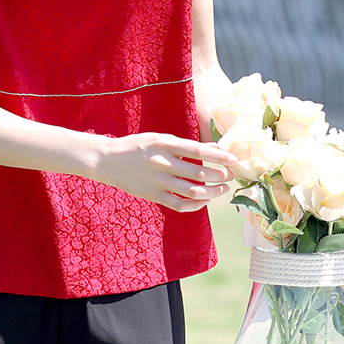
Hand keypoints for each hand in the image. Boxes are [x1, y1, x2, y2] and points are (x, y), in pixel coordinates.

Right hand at [95, 132, 234, 212]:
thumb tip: (215, 148)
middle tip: (230, 175)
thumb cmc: (138, 146)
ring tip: (222, 189)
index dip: (220, 157)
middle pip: (200, 172)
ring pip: (194, 191)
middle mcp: (162, 162)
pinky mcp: (154, 195)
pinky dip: (196, 205)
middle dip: (220, 175)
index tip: (235, 160)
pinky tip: (205, 200)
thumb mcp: (161, 139)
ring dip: (213, 192)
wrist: (108, 160)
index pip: (199, 150)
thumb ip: (186, 145)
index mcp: (165, 143)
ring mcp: (158, 181)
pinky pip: (180, 205)